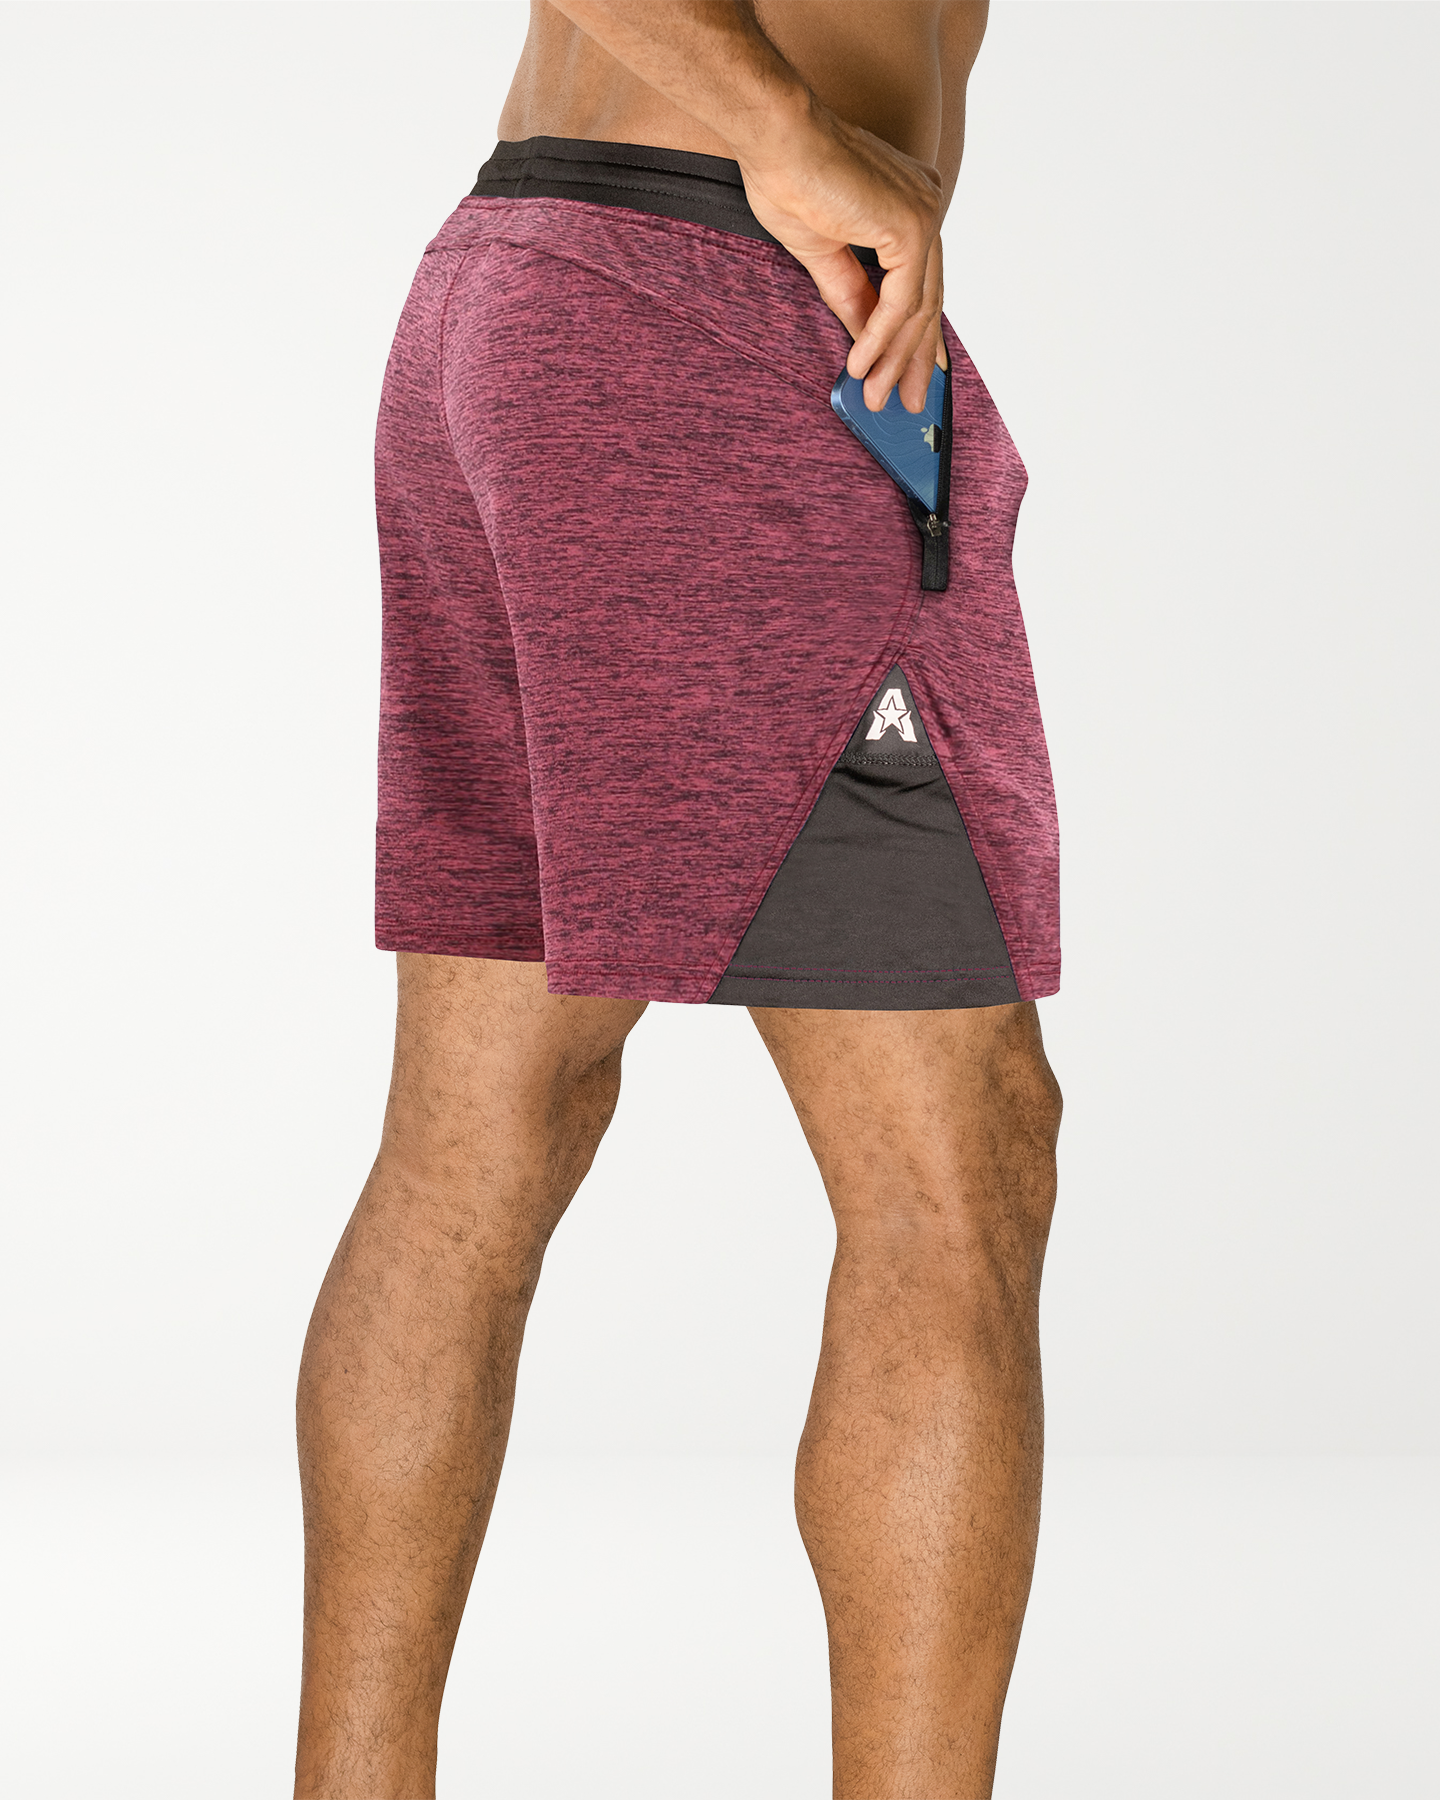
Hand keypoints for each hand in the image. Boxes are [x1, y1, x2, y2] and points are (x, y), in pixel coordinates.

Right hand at [738, 103, 946, 412]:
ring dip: (896, 359)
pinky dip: (880, 339)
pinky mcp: (911, 227)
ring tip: (878, 398)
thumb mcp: (823, 252)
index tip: (916, 374)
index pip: (921, 284)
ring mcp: (923, 214)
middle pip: (929, 300)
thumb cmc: (788, 175)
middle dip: (916, 359)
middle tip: (909, 404)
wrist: (777, 137)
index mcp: (910, 205)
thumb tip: (866, 337)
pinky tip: (862, 367)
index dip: (918, 336)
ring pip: (918, 308)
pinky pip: (899, 303)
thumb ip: (851, 293)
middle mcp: (925, 206)